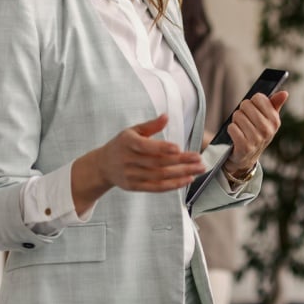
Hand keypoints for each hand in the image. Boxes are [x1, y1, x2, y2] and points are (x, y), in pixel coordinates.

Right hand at [85, 114, 204, 193]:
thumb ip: (151, 125)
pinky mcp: (134, 186)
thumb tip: (166, 116)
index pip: (146, 146)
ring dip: (181, 174)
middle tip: (199, 160)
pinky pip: (156, 187)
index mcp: (128, 142)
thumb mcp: (133, 130)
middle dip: (181, 162)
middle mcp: (128, 159)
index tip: (178, 148)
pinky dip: (172, 185)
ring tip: (198, 170)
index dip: (162, 148)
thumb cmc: (122, 144)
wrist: (103, 165)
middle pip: (158, 163)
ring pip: (159, 176)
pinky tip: (186, 180)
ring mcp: (131, 175)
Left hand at [223, 90, 287, 177]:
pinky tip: (236, 135)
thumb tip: (284, 93)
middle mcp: (268, 130)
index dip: (252, 102)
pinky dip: (231, 130)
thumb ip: (274, 105)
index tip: (253, 110)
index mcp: (275, 121)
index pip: (259, 98)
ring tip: (241, 129)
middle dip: (242, 111)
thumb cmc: (256, 133)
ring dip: (236, 121)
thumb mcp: (267, 120)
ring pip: (238, 116)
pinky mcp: (244, 147)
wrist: (246, 157)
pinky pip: (232, 128)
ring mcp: (256, 139)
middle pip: (246, 105)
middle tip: (245, 121)